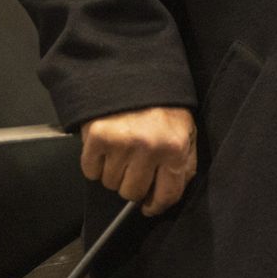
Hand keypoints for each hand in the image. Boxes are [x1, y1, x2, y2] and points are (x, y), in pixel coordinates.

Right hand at [80, 106, 196, 216]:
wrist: (134, 70)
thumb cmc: (162, 102)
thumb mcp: (186, 129)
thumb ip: (184, 162)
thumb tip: (168, 195)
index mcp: (175, 147)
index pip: (167, 194)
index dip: (156, 206)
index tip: (148, 207)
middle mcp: (149, 148)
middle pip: (132, 192)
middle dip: (132, 184)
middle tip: (133, 166)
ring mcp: (122, 143)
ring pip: (110, 184)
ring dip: (113, 172)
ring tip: (120, 150)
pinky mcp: (97, 137)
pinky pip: (90, 171)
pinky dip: (94, 164)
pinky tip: (104, 147)